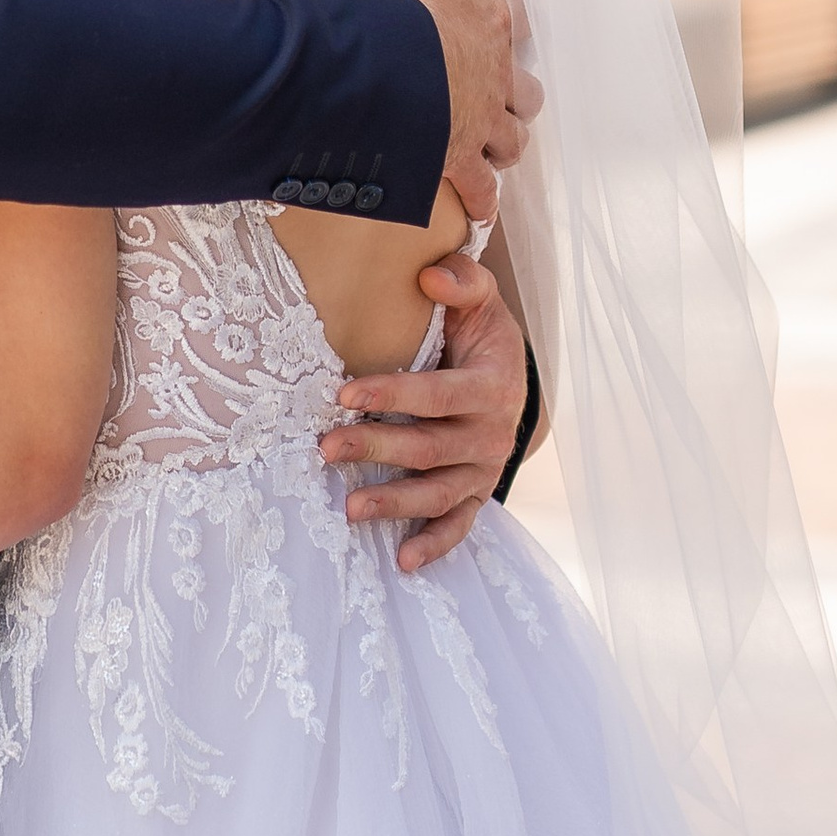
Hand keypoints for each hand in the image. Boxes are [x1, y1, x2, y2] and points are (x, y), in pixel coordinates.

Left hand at [325, 251, 526, 571]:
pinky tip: (404, 560)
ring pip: (439, 493)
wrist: (510, 375)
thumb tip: (430, 275)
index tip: (344, 394)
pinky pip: (459, 525)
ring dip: (396, 503)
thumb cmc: (480, 333)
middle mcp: (492, 434)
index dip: (393, 395)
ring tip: (350, 508)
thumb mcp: (480, 299)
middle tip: (327, 447)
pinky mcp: (476, 493)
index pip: (439, 395)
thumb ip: (462, 280)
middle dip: (377, 449)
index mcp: (492, 386)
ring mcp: (484, 469)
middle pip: (430, 448)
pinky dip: (435, 544)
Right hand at [365, 0, 538, 221]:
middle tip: (499, 103)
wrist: (388, 60)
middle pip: (525, 91)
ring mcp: (483, 119)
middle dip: (516, 98)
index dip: (509, 29)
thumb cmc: (401, 3)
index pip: (514, 22)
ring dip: (504, 146)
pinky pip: (479, 189)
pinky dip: (480, 200)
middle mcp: (497, 72)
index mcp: (488, 22)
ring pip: (513, 140)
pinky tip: (478, 211)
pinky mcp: (460, 157)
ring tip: (491, 154)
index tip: (504, 33)